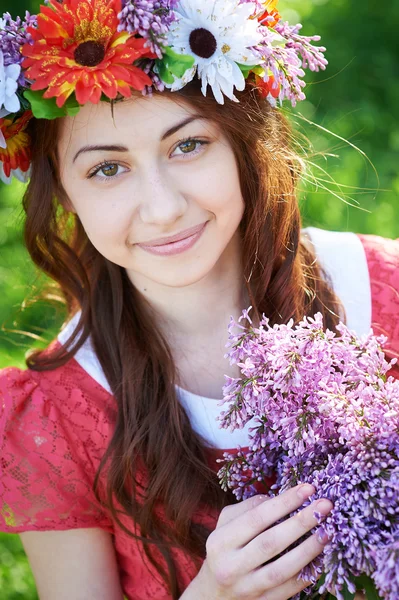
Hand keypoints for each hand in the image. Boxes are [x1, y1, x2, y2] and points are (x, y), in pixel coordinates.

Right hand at [193, 484, 331, 598]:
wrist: (214, 594)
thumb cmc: (225, 549)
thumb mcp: (226, 523)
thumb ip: (248, 507)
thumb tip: (279, 498)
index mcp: (220, 541)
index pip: (256, 518)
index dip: (284, 502)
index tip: (307, 488)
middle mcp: (232, 566)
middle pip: (271, 542)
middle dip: (301, 522)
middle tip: (325, 505)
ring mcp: (248, 588)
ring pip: (283, 569)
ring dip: (309, 549)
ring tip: (328, 531)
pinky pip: (290, 588)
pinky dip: (308, 573)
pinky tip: (322, 557)